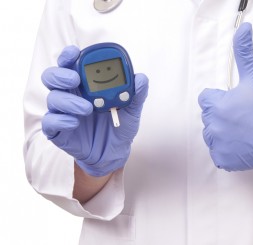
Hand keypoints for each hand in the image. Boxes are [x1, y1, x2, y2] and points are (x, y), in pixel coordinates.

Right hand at [41, 46, 148, 176]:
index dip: (68, 56)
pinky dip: (61, 120)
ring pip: (53, 98)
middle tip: (75, 79)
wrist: (114, 152)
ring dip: (68, 101)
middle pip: (52, 76)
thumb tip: (141, 78)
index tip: (74, 52)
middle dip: (60, 74)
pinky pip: (50, 122)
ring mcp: (62, 112)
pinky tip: (74, 123)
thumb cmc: (119, 125)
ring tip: (87, 109)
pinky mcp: (58, 130)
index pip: (70, 64)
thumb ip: (136, 94)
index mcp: (85, 84)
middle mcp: (71, 95)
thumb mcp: (132, 110)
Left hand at [198, 23, 252, 170]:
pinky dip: (227, 150)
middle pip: (208, 117)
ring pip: (212, 135)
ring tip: (244, 129)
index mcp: (217, 106)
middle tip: (244, 116)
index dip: (221, 98)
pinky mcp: (224, 160)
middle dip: (222, 114)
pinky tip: (242, 143)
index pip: (206, 98)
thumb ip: (245, 51)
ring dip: (223, 132)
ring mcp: (219, 145)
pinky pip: (218, 153)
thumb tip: (243, 28)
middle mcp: (214, 127)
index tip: (236, 101)